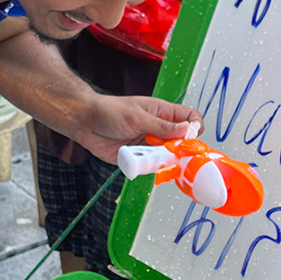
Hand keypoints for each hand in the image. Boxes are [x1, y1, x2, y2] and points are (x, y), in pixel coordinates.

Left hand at [73, 93, 200, 163]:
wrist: (85, 123)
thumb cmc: (110, 112)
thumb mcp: (137, 117)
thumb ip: (162, 126)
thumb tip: (187, 129)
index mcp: (162, 113)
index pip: (190, 118)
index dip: (194, 127)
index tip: (189, 138)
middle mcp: (159, 129)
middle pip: (182, 142)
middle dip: (181, 150)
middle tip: (175, 155)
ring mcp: (150, 144)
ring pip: (168, 156)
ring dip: (164, 160)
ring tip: (154, 158)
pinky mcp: (140, 157)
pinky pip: (152, 166)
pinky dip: (151, 168)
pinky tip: (143, 163)